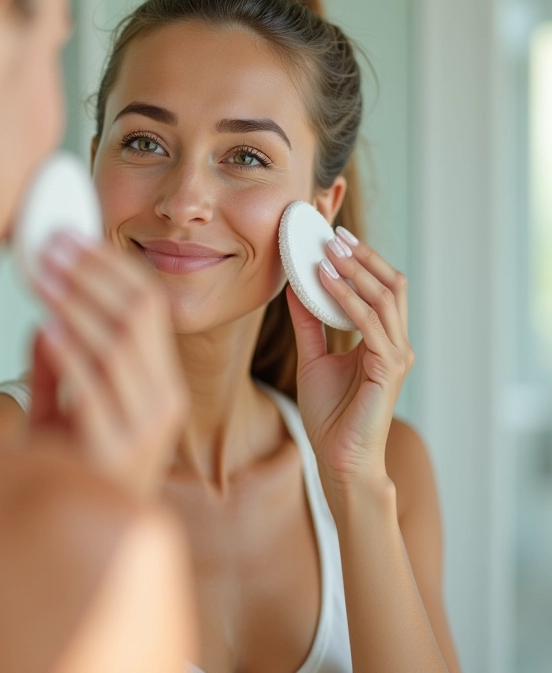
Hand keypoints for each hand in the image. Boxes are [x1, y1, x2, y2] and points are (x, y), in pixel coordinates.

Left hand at [29, 231, 188, 498]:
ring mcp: (144, 427)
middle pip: (138, 316)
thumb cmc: (76, 466)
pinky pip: (95, 390)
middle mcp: (163, 400)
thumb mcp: (68, 407)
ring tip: (43, 274)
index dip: (111, 267)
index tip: (73, 239)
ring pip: (119, 345)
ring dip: (77, 303)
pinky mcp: (115, 451)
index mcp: (161, 382)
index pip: (149, 306)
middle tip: (52, 245)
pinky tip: (47, 327)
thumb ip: (59, 367)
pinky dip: (71, 354)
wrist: (82, 537)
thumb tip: (43, 319)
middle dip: (92, 274)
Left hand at [286, 227, 413, 501]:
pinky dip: (347, 299)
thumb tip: (296, 287)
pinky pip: (369, 323)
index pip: (379, 288)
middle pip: (390, 285)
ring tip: (329, 250)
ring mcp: (395, 355)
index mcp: (381, 340)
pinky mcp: (387, 368)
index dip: (361, 260)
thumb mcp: (313, 358)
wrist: (337, 458)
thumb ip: (309, 323)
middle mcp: (395, 343)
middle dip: (363, 256)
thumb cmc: (329, 414)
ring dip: (355, 271)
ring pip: (384, 298)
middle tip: (334, 234)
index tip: (334, 236)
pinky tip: (325, 282)